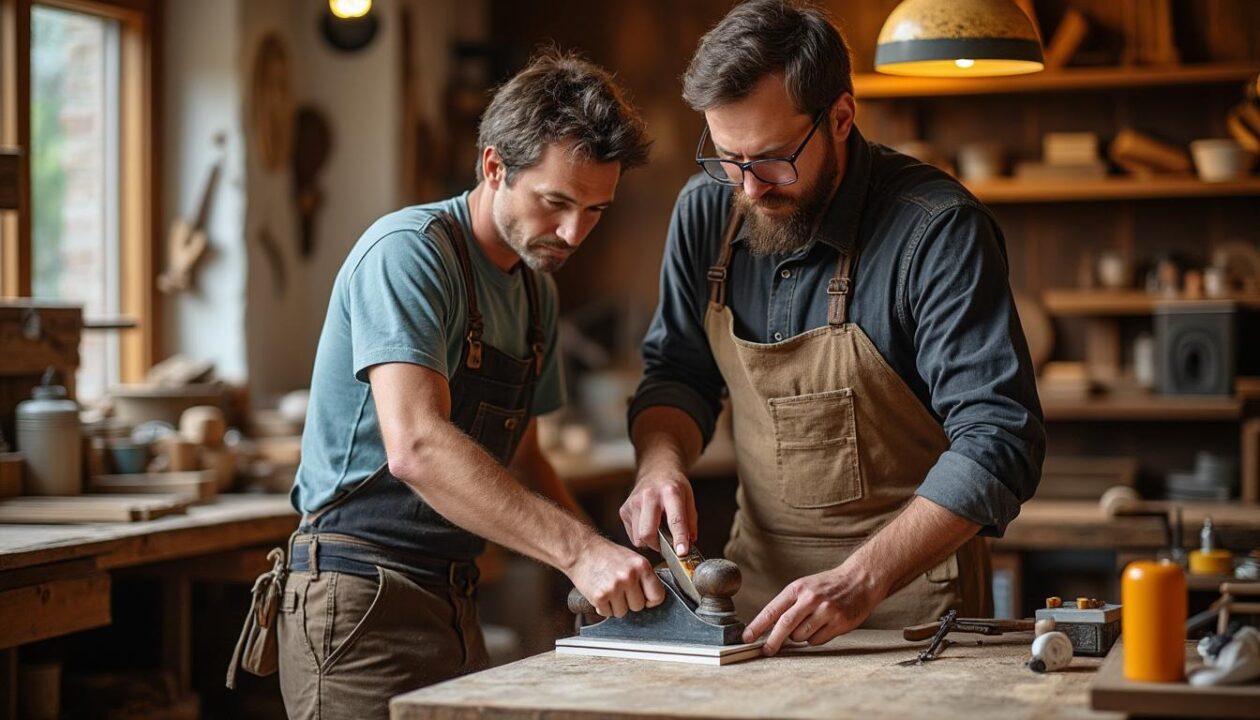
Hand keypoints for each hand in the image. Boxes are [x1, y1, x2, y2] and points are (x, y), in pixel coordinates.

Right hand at [565, 537, 664, 617]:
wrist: (581, 550)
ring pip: (623, 612)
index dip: (651, 600)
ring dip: (615, 606)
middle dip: (630, 602)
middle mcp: (629, 577)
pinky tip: (601, 593)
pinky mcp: (599, 597)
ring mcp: (614, 588)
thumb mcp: (632, 559)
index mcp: (641, 566)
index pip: (657, 596)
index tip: (645, 599)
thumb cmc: (606, 554)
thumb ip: (644, 577)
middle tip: (620, 590)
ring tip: (609, 589)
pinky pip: (607, 613)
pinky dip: (603, 607)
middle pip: (638, 606)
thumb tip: (654, 597)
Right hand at [619, 467, 696, 553]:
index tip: (682, 553)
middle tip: (666, 545)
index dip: (679, 539)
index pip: (675, 520)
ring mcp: (633, 502)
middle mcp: (649, 496)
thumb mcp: (689, 498)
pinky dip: (640, 537)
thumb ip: (690, 522)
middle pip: (647, 533)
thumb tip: (689, 544)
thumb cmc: (673, 485)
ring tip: (657, 532)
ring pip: (638, 537)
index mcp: (670, 492)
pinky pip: (632, 534)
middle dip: (657, 545)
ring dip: (649, 542)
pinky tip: (648, 526)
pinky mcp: (624, 509)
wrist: (656, 469)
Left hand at [742, 565, 886, 655]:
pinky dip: (815, 639)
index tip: (747, 637)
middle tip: (766, 651)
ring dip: (800, 637)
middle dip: (772, 641)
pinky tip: (824, 626)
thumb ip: (788, 605)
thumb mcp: (804, 587)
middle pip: (785, 625)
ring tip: (811, 624)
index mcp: (797, 588)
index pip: (772, 610)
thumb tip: (767, 628)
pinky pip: (817, 641)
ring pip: (801, 636)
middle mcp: (810, 599)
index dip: (757, 626)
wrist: (860, 579)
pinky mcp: (839, 623)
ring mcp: (825, 611)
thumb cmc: (827, 586)